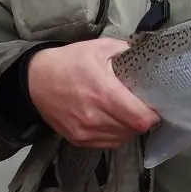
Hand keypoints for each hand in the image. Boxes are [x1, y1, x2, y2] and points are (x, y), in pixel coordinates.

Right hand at [28, 38, 159, 147]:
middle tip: (144, 107)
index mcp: (103, 93)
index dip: (153, 114)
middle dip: (144, 120)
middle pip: (134, 130)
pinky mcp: (78, 139)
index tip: (155, 105)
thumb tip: (148, 55)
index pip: (140, 118)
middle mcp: (94, 117)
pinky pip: (108, 143)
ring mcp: (85, 131)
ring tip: (129, 113)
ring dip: (130, 128)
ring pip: (122, 138)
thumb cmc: (70, 61)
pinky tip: (115, 121)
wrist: (35, 79)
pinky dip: (116, 134)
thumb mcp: (100, 48)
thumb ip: (126, 51)